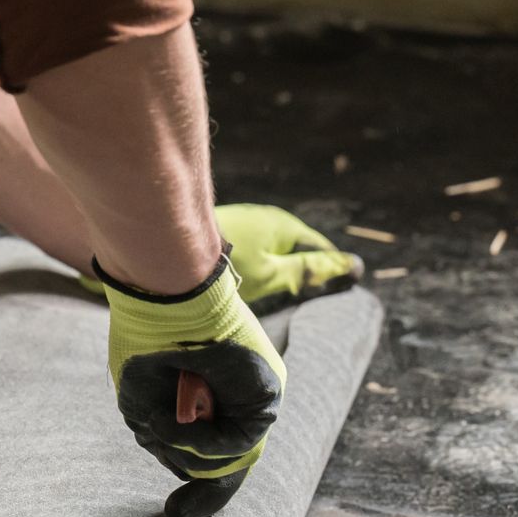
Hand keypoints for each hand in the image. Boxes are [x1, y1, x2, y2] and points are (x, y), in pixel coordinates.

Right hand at [95, 253, 284, 516]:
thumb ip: (166, 441)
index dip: (198, 487)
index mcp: (209, 400)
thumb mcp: (145, 407)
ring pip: (232, 457)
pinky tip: (176, 422)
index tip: (177, 515)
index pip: (215, 451)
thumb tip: (184, 466)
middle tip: (177, 515)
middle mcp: (235, 400)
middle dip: (206, 495)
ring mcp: (253, 398)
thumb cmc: (146, 347)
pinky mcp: (266, 395)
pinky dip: (203, 441)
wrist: (163, 303)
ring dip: (187, 451)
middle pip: (230, 461)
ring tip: (160, 423)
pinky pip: (240, 442)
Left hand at [215, 204, 361, 314]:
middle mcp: (268, 217)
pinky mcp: (227, 227)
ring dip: (271, 269)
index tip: (338, 288)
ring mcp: (246, 220)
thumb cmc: (226, 264)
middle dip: (297, 270)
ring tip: (264, 295)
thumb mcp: (272, 275)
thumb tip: (347, 266)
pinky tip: (241, 282)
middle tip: (295, 299)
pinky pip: (250, 247)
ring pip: (270, 248)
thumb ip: (307, 271)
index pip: (319, 247)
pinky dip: (252, 264)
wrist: (171, 244)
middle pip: (294, 247)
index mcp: (285, 226)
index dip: (330, 268)